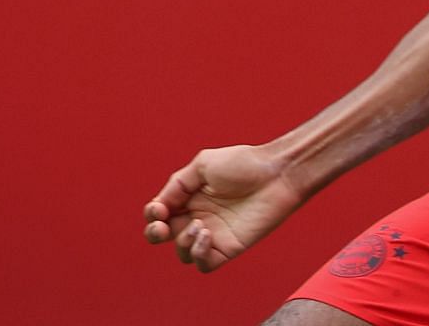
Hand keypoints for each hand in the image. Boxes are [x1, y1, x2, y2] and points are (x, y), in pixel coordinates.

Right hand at [142, 144, 308, 272]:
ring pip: (183, 253)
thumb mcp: (203, 164)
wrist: (276, 173)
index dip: (152, 214)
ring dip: (182, 243)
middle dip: (155, 233)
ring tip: (199, 225)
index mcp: (189, 196)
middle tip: (161, 227)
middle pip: (163, 236)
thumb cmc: (244, 164)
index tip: (158, 208)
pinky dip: (198, 254)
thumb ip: (178, 185)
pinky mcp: (228, 248)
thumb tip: (159, 206)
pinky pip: (204, 264)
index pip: (160, 213)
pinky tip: (206, 234)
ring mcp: (213, 234)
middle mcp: (198, 216)